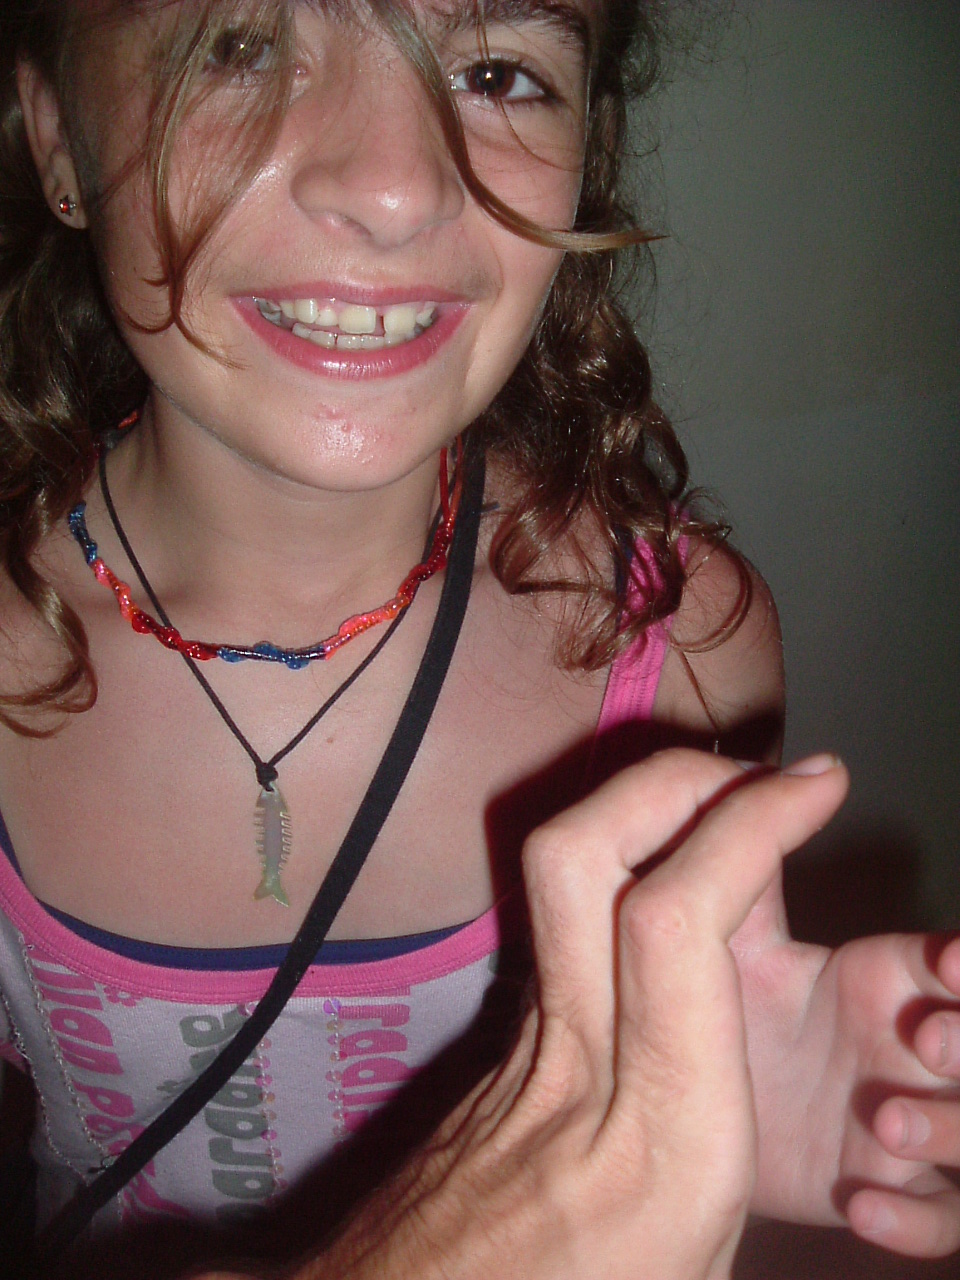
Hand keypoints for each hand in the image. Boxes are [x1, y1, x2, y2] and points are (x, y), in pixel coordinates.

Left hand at [286, 750, 845, 1279]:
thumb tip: (855, 1137)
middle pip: (577, 859)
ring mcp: (521, 1039)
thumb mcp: (704, 1265)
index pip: (672, 921)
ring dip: (645, 803)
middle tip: (754, 772)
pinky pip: (561, 909)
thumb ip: (759, 1171)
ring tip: (723, 801)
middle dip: (672, 781)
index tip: (814, 785)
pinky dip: (627, 854)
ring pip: (555, 871)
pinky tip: (675, 871)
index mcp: (657, 1140)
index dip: (747, 826)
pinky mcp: (503, 1036)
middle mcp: (574, 1064)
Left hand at [733, 817, 959, 1255]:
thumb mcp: (743, 935)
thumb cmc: (729, 1012)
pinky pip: (938, 1215)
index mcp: (887, 979)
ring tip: (895, 1122)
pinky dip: (916, 1216)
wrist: (692, 1114)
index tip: (947, 963)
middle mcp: (911, 1047)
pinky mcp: (885, 1189)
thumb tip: (797, 775)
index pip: (952, 965)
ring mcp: (909, 1120)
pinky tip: (867, 1205)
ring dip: (954, 1126)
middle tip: (932, 1035)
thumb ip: (753, 859)